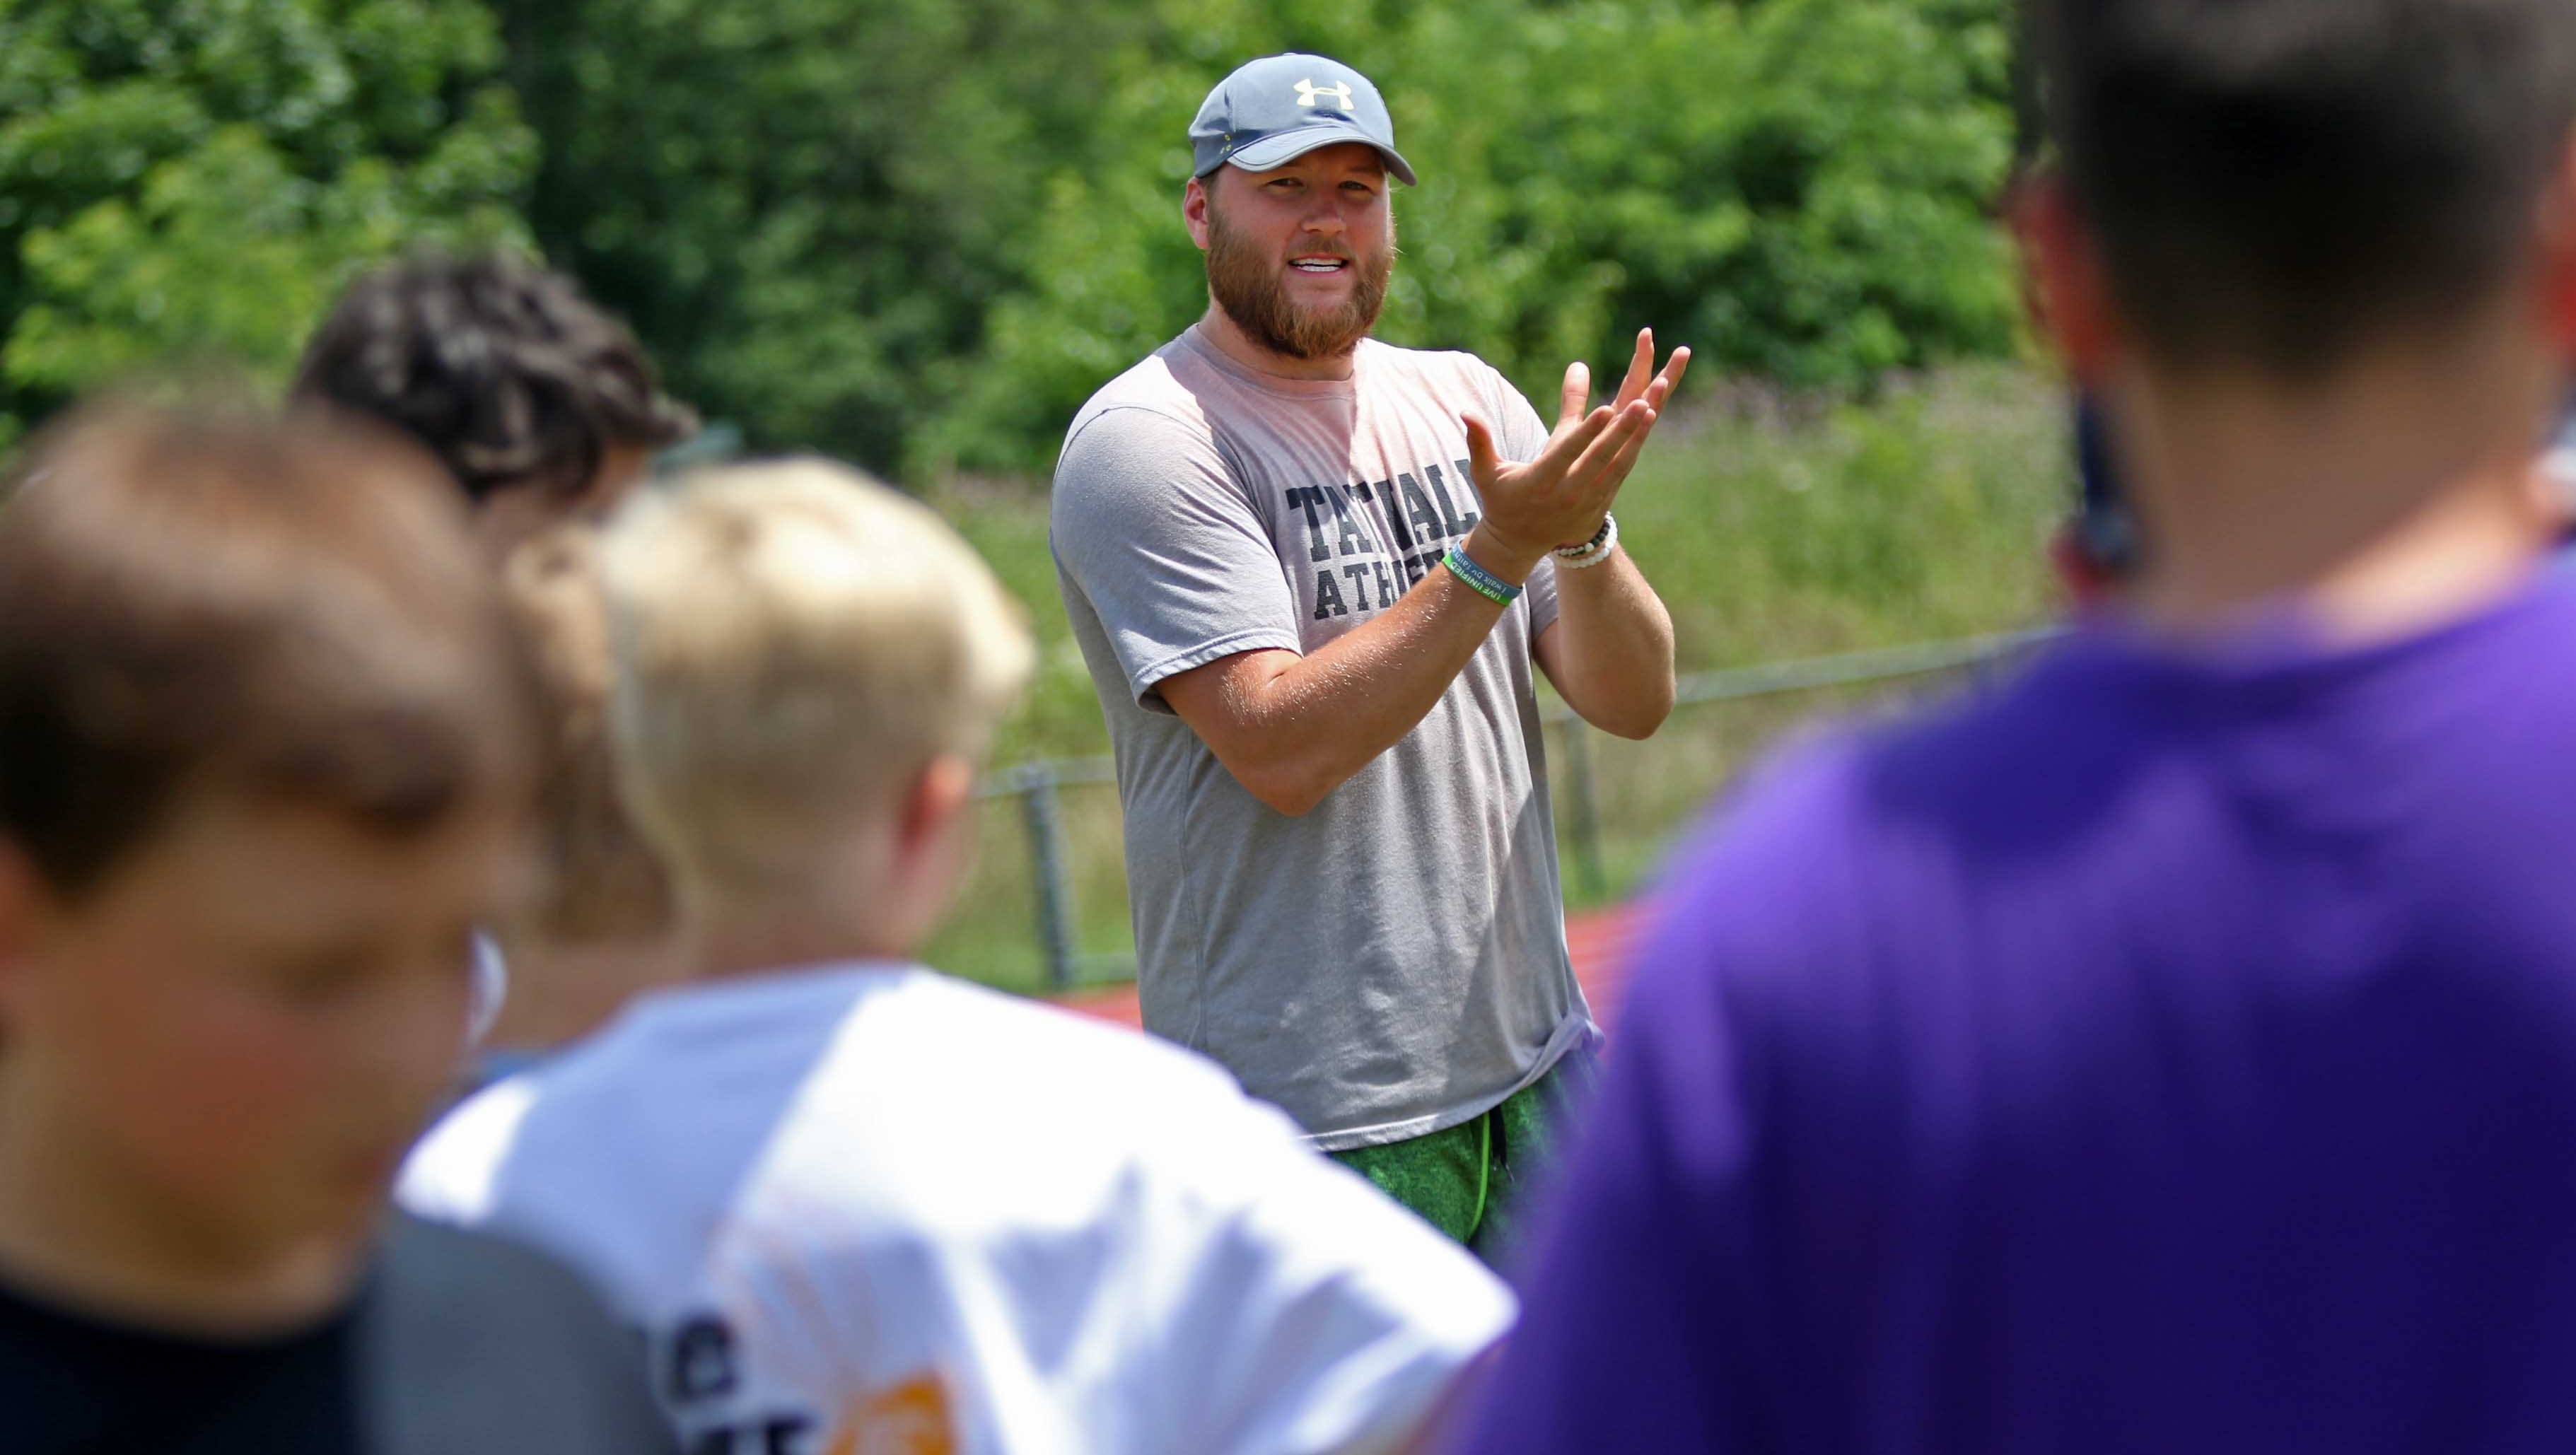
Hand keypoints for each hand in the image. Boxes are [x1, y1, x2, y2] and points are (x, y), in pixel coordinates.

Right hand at [1462, 330, 1689, 572]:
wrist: (1517, 544)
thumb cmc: (1500, 500)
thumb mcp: (1486, 473)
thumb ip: (1479, 441)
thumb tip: (1465, 410)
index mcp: (1540, 482)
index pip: (1566, 453)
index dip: (1587, 432)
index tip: (1605, 408)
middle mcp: (1567, 492)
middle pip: (1600, 458)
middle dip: (1622, 430)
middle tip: (1642, 402)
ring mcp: (1587, 500)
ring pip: (1617, 465)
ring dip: (1635, 436)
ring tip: (1651, 407)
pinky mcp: (1599, 504)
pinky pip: (1621, 473)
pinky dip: (1634, 449)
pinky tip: (1647, 425)